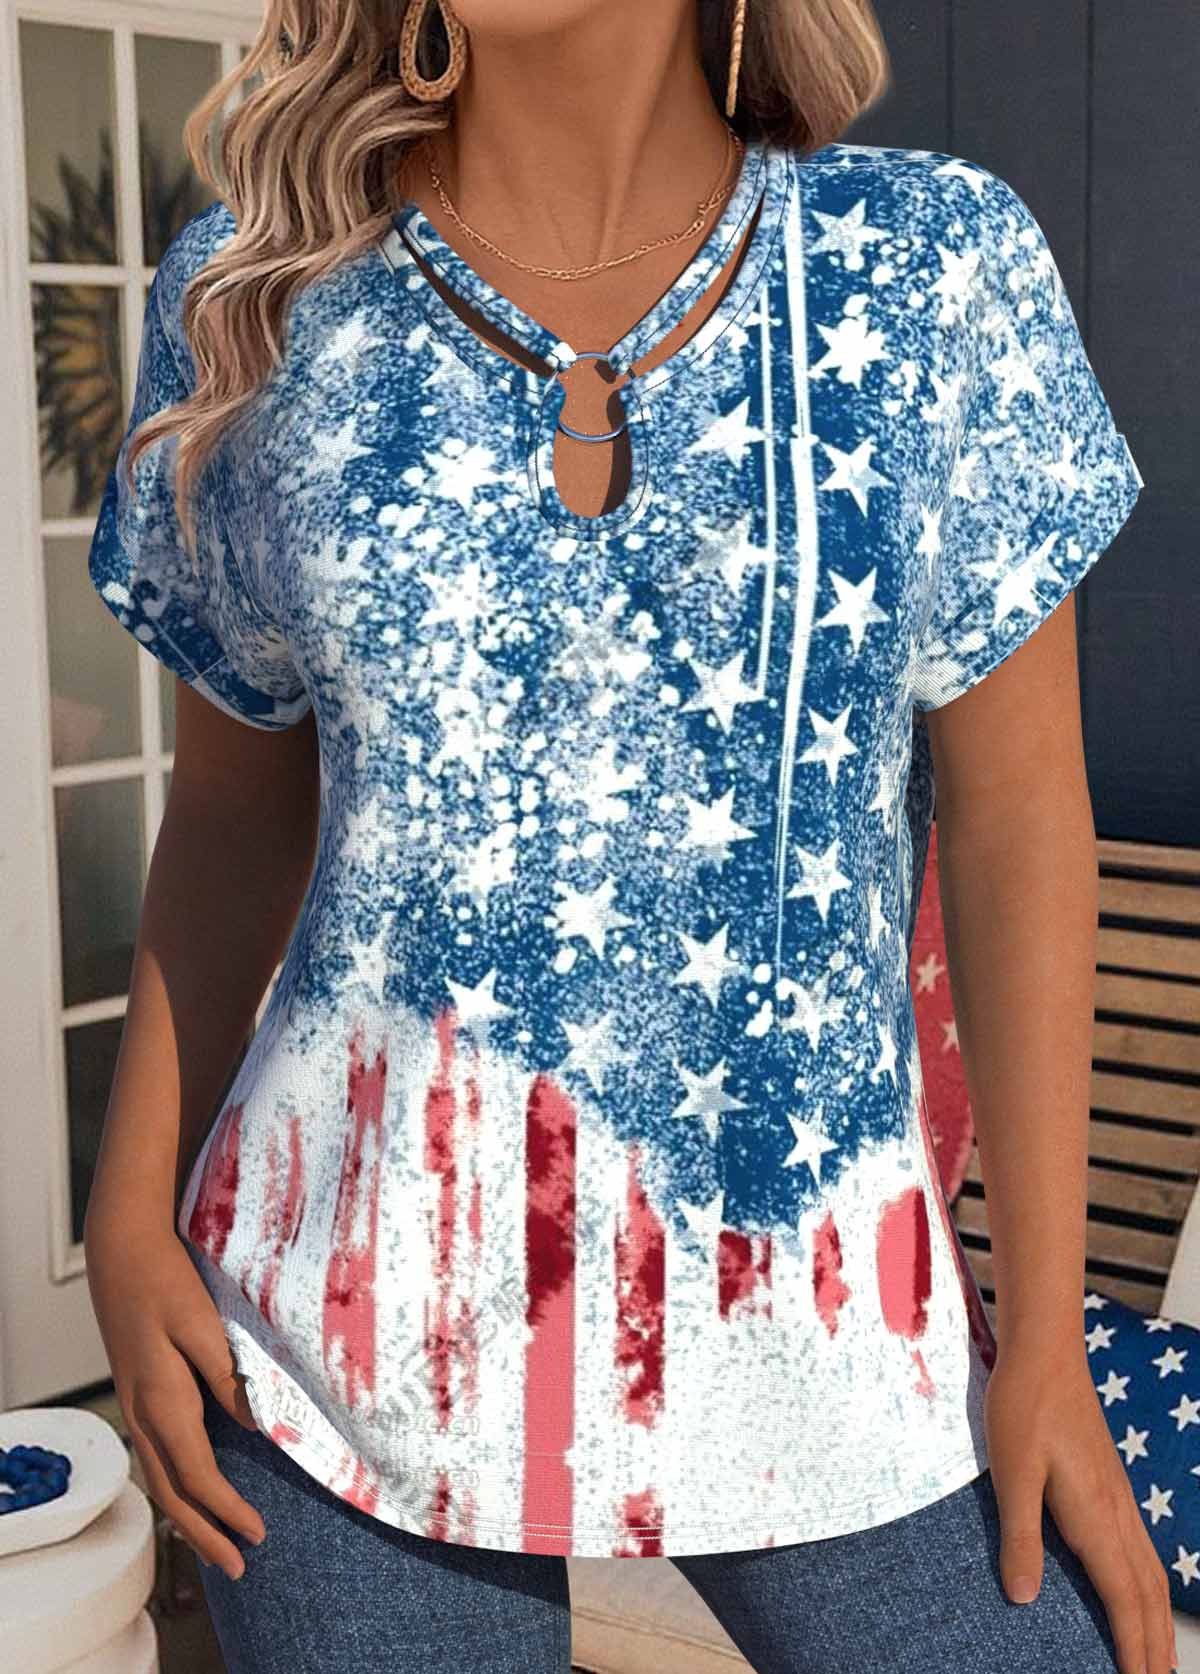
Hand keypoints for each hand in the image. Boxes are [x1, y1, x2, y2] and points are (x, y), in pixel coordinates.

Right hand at [84, 1219, 265, 1580]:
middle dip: (203, 1535)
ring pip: (161, 1478)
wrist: (122, 1250)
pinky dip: (176, 1485)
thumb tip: (256, 1425)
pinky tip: (193, 1488)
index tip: (258, 1535)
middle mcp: (144, 1413)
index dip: (227, 1511)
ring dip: (188, 1516)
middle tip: (237, 1567)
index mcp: (163, 1403)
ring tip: (214, 1544)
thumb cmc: (167, 1281)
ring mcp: (136, 1405)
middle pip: (173, 1493)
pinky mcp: (139, 1392)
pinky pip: (157, 1455)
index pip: (198, 1477)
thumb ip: (228, 1377)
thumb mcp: (203, 1325)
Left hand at [984, 1340, 1176, 1673]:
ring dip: (1158, 1622)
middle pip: (1148, 1595)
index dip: (1133, 1648)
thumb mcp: (1012, 1470)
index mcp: (1095, 1516)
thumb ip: (1018, 1535)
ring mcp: (1119, 1498)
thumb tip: (1023, 1598)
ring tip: (1160, 1660)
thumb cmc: (1023, 1405)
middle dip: (1156, 1647)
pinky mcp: (1110, 1485)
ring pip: (1150, 1574)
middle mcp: (1117, 1513)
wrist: (1046, 1351)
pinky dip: (1147, 1589)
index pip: (1123, 1599)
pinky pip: (1140, 1552)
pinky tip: (1138, 1593)